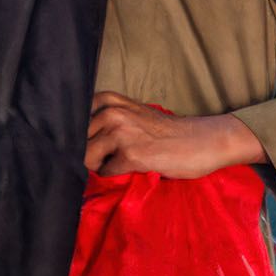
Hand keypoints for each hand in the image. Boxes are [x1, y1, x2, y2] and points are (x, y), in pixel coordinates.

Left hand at [85, 94, 260, 177]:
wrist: (203, 140)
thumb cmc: (168, 132)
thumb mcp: (133, 114)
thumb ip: (106, 119)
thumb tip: (77, 141)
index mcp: (108, 100)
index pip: (71, 120)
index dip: (76, 137)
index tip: (90, 143)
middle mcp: (111, 113)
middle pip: (76, 141)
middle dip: (87, 152)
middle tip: (108, 157)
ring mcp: (120, 133)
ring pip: (87, 157)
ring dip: (100, 165)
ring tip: (120, 162)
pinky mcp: (130, 155)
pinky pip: (106, 172)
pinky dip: (115, 175)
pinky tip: (132, 168)